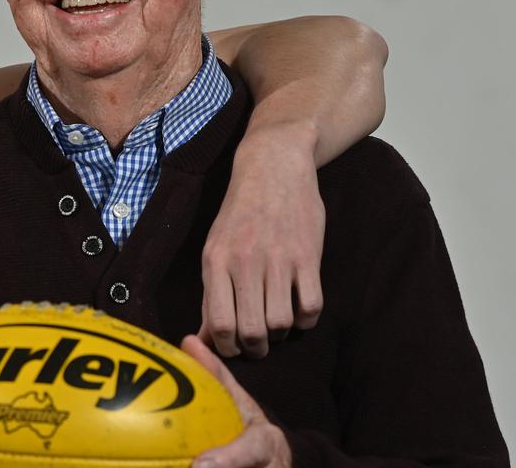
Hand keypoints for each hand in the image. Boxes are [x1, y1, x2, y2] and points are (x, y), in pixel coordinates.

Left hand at [182, 336, 290, 467]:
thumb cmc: (252, 431)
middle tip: (189, 467)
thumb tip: (188, 340)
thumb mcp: (241, 404)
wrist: (283, 463)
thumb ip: (217, 376)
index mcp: (265, 443)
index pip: (252, 449)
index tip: (200, 464)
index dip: (229, 459)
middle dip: (219, 467)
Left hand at [199, 124, 324, 357]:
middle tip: (258, 343)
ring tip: (278, 324)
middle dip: (255, 348)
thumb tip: (204, 338)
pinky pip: (311, 307)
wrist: (273, 166)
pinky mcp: (308, 256)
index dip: (227, 348)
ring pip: (281, 324)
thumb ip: (211, 293)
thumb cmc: (240, 214)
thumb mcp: (215, 248)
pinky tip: (300, 310)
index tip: (233, 347)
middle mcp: (245, 262)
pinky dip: (307, 320)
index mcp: (216, 261)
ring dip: (281, 334)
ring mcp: (279, 259)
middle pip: (252, 331)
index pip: (219, 325)